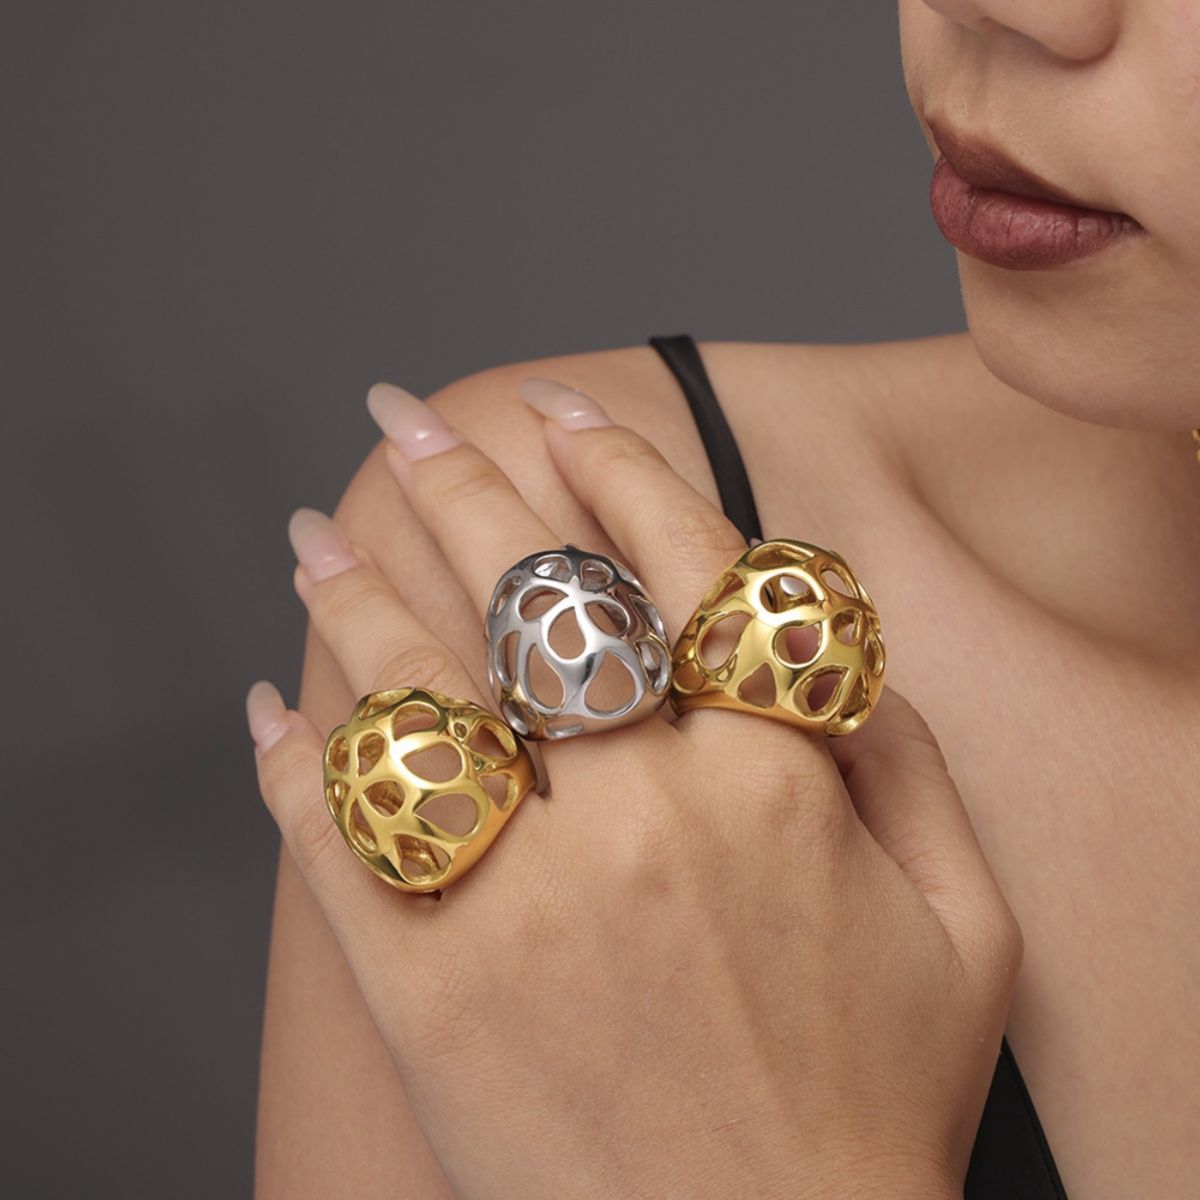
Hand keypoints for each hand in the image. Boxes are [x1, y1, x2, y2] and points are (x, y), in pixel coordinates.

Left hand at [247, 378, 1021, 1199]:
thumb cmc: (871, 1108)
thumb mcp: (965, 927)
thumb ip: (911, 763)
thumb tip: (833, 644)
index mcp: (773, 785)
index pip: (680, 567)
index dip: (617, 465)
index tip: (563, 408)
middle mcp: (643, 819)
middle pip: (528, 598)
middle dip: (459, 481)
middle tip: (403, 417)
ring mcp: (524, 904)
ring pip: (414, 692)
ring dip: (353, 592)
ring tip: (310, 531)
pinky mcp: (430, 994)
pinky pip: (335, 844)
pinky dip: (288, 765)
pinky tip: (268, 710)